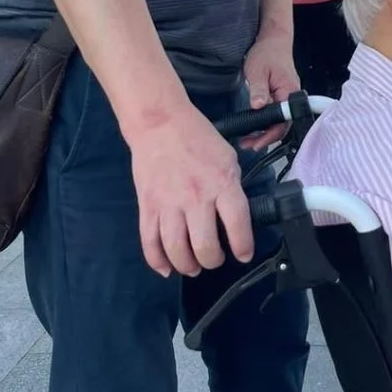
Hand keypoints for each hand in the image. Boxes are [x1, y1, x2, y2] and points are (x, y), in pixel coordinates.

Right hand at [130, 102, 253, 277]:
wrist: (161, 123)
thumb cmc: (197, 137)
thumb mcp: (228, 159)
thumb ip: (232, 187)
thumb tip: (237, 215)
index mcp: (222, 183)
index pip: (237, 225)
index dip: (243, 246)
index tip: (244, 254)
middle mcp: (196, 197)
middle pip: (205, 246)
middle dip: (213, 261)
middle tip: (215, 258)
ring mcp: (169, 204)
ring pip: (176, 250)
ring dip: (187, 266)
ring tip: (194, 266)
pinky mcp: (147, 206)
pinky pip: (149, 242)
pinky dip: (157, 261)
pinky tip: (166, 268)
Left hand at [242, 31, 299, 150]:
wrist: (274, 41)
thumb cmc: (267, 53)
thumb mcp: (257, 70)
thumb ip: (259, 89)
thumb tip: (258, 106)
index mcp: (289, 91)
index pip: (283, 121)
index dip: (270, 135)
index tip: (256, 143)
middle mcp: (291, 97)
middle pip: (282, 125)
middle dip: (265, 138)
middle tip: (248, 145)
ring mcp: (287, 97)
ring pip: (279, 122)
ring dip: (265, 132)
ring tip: (248, 140)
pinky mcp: (282, 96)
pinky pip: (277, 114)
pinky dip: (266, 123)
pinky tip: (254, 127)